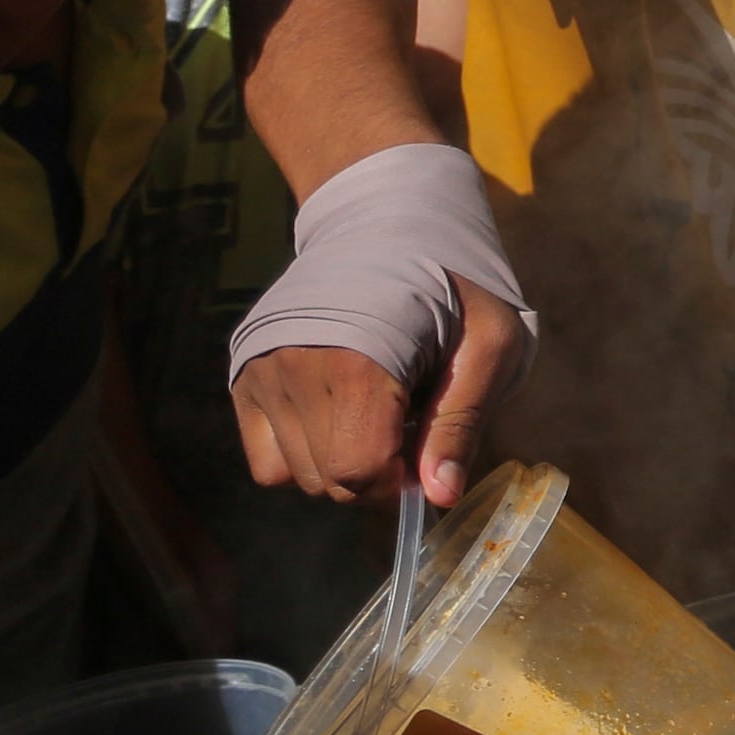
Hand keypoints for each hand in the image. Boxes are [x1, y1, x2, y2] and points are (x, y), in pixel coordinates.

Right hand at [226, 270, 524, 507]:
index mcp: (358, 359)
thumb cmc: (455, 295)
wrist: (391, 238)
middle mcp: (296, 365)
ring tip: (372, 410)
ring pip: (297, 476)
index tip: (424, 455)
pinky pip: (267, 463)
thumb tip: (441, 496)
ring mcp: (262, 372)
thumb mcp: (490, 347)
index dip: (398, 481)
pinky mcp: (243, 380)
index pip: (359, 470)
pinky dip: (302, 457)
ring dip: (341, 463)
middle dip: (375, 475)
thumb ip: (461, 423)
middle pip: (330, 481)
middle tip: (404, 428)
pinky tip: (337, 417)